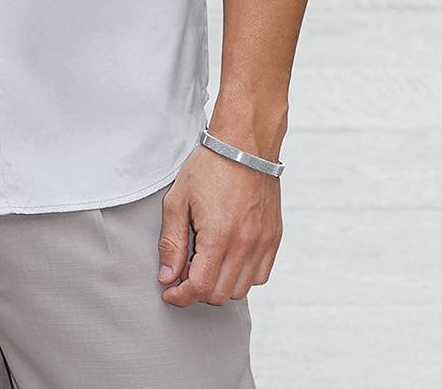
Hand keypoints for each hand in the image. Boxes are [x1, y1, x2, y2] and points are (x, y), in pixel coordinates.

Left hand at [157, 144, 281, 306]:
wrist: (244, 144)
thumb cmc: (209, 166)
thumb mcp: (178, 200)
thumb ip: (171, 242)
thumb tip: (168, 276)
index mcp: (218, 235)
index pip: (201, 288)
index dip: (181, 296)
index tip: (170, 291)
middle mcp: (245, 243)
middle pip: (221, 295)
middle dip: (198, 290)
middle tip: (185, 270)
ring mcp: (263, 242)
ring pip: (241, 289)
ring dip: (220, 284)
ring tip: (206, 261)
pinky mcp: (273, 238)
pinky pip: (259, 275)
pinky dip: (242, 275)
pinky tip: (228, 256)